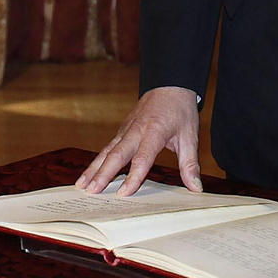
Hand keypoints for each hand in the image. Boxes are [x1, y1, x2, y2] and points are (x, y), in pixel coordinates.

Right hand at [76, 86, 202, 195]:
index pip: (142, 158)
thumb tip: (196, 188)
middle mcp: (136, 130)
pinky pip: (107, 147)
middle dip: (103, 174)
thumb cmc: (180, 111)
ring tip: (81, 186)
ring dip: (93, 168)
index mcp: (154, 132)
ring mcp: (126, 130)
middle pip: (116, 154)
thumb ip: (190, 164)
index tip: (124, 193)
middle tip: (92, 192)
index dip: (133, 176)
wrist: (170, 85)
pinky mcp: (122, 130)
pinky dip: (96, 161)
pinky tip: (88, 174)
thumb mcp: (190, 136)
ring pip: (106, 151)